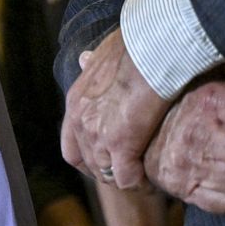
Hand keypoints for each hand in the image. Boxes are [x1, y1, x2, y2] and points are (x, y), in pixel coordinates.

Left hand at [62, 28, 171, 190]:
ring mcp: (97, 135)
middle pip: (87, 163)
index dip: (88, 157)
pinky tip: (151, 178)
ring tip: (142, 177)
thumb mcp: (103, 53)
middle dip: (107, 171)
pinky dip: (138, 182)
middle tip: (129, 173)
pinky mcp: (121, 144)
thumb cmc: (136, 43)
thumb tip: (84, 59)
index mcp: (76, 101)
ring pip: (106, 173)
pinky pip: (127, 177)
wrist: (152, 44)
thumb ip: (92, 64)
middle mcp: (81, 121)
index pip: (72, 145)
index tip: (106, 160)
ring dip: (123, 177)